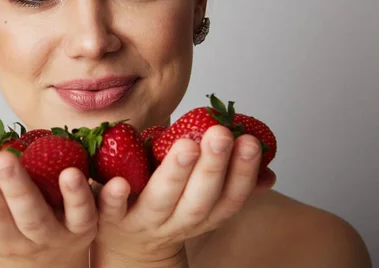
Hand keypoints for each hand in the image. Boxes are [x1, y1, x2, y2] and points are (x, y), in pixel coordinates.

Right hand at [0, 134, 95, 267]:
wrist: (59, 257)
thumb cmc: (10, 220)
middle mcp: (12, 242)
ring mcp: (47, 237)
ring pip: (31, 215)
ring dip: (17, 186)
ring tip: (4, 157)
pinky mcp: (80, 229)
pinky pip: (81, 213)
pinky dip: (78, 194)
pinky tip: (72, 172)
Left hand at [90, 125, 275, 266]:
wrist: (126, 245)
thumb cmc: (165, 207)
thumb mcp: (202, 198)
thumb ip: (227, 181)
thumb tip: (268, 170)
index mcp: (202, 213)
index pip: (229, 197)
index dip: (242, 172)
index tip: (250, 140)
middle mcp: (176, 221)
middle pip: (199, 200)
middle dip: (213, 167)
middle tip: (220, 134)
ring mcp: (142, 221)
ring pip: (161, 202)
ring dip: (175, 174)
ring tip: (186, 144)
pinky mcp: (109, 219)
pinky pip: (110, 210)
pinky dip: (114, 197)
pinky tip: (119, 181)